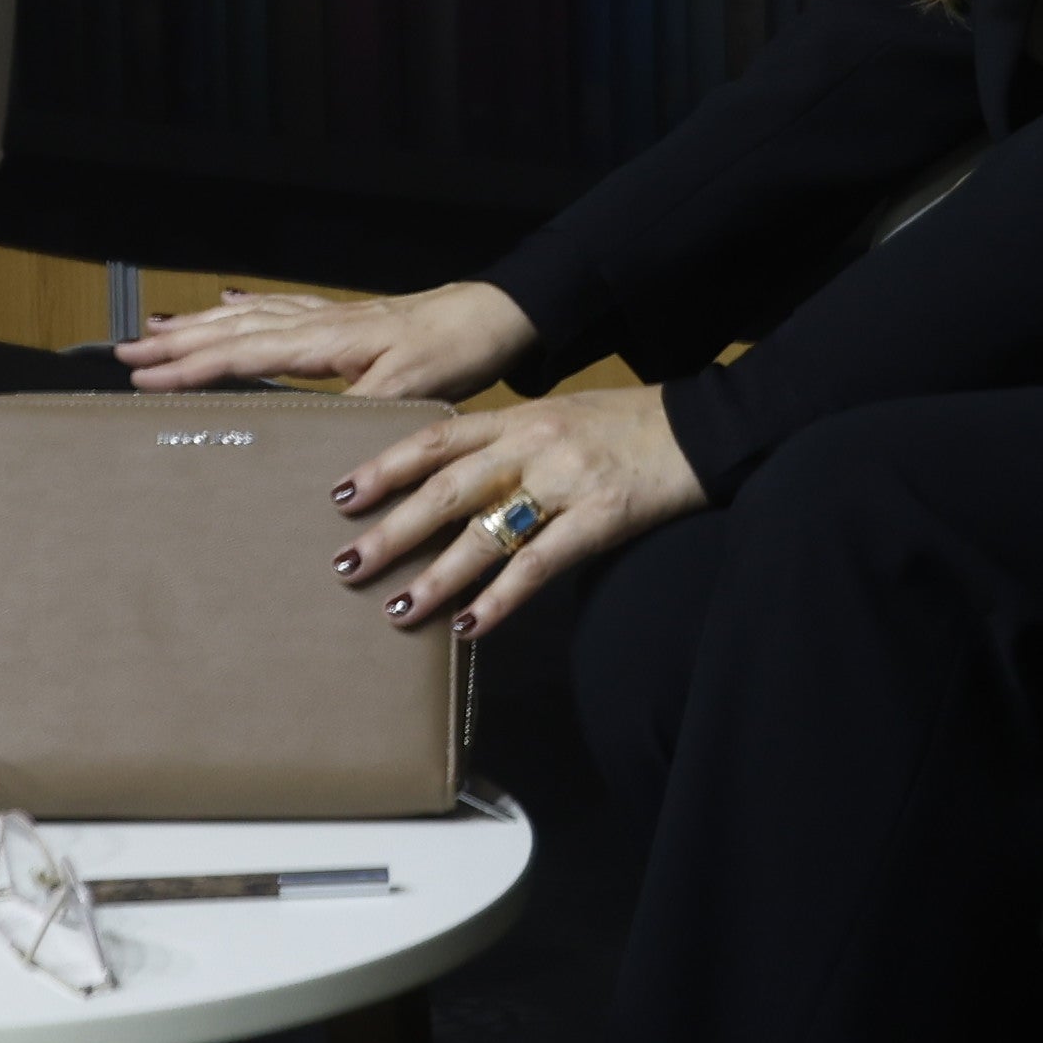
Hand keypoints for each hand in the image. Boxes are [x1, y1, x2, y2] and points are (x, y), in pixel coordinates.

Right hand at [120, 277, 533, 401]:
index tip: (144, 378)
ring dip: (200, 323)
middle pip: (232, 328)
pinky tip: (230, 301)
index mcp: (325, 341)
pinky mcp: (345, 319)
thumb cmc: (456, 351)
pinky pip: (279, 308)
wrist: (495, 314)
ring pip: (249, 315)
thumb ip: (354, 414)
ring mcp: (329, 317)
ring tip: (157, 328)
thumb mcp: (408, 392)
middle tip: (126, 352)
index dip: (190, 367)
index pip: (242, 353)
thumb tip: (306, 441)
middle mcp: (318, 323)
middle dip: (177, 341)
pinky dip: (247, 306)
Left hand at [336, 382, 698, 640]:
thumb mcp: (557, 419)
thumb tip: (453, 484)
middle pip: (447, 488)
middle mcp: (532, 444)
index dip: (385, 466)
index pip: (436, 438)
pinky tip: (472, 626)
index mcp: (518, 416)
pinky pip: (541, 564)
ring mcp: (565, 480)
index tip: (340, 494)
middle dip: (392, 529)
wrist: (701, 428)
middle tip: (347, 565)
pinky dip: (502, 598)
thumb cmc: (625, 426)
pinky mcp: (601, 517)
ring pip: (486, 532)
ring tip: (399, 610)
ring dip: (438, 575)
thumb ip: (508, 444)